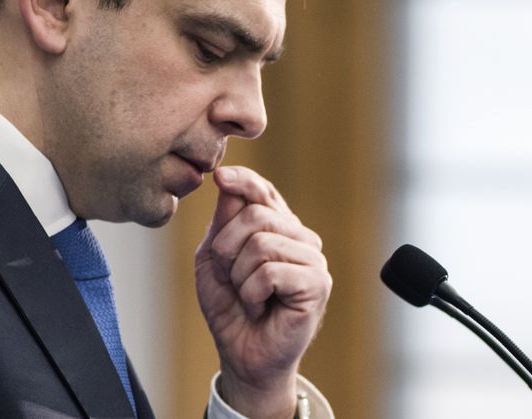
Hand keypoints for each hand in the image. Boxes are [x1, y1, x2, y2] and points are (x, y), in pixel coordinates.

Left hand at [195, 166, 331, 418]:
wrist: (243, 354)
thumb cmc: (230, 307)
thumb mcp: (214, 258)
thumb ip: (223, 221)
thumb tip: (227, 182)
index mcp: (277, 226)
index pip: (263, 190)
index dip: (243, 180)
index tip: (220, 177)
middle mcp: (299, 237)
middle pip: (255, 214)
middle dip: (227, 249)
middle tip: (230, 278)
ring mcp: (312, 259)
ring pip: (261, 242)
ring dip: (239, 275)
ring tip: (247, 295)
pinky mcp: (317, 283)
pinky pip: (270, 271)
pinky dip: (252, 293)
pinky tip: (261, 307)